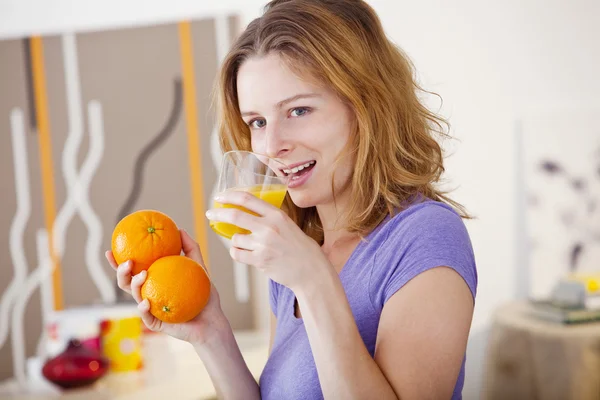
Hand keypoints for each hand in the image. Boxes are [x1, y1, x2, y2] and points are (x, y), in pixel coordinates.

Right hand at [106, 229, 226, 345]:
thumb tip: (179, 229)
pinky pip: (146, 316)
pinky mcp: (156, 322)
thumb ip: (191, 248)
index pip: (134, 269)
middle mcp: (149, 293)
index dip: (119, 262)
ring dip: (134, 285)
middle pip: (126, 282)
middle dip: (120, 272)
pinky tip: (146, 302)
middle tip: (128, 262)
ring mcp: (151, 309)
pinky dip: (143, 309)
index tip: (111, 250)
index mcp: (155, 280)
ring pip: (134, 296)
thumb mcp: (199, 267)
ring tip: (142, 275)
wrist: (213, 319)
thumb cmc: (205, 295)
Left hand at [206, 191, 330, 291]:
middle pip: (235, 215)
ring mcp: (264, 244)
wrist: (311, 271)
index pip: (247, 199)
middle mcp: (269, 227)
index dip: (230, 196)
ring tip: (245, 244)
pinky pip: (237, 254)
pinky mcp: (260, 260)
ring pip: (235, 238)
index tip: (220, 197)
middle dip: (218, 214)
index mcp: (277, 215)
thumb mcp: (288, 225)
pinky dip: (236, 253)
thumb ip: (270, 218)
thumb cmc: (301, 248)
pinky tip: (244, 253)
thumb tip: (246, 211)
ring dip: (235, 241)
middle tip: (210, 213)